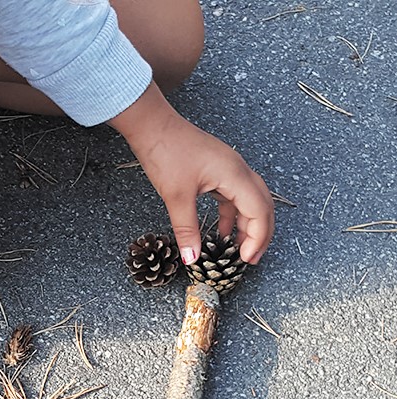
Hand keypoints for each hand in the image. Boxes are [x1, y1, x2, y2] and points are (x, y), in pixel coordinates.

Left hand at [109, 82, 273, 264]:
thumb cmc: (165, 150)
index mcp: (235, 174)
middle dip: (259, 234)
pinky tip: (222, 230)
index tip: (246, 259)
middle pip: (262, 206)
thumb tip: (192, 257)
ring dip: (247, 224)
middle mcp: (237, 169)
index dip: (257, 238)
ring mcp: (228, 167)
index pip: (260, 212)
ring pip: (249, 200)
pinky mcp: (216, 168)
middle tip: (250, 259)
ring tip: (238, 249)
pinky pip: (232, 195)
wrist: (150, 124)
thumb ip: (186, 229)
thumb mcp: (175, 196)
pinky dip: (231, 214)